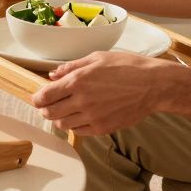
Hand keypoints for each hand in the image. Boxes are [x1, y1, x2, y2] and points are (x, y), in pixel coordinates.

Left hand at [32, 52, 173, 135]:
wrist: (153, 85)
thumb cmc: (127, 67)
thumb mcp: (97, 58)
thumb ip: (71, 67)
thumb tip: (53, 75)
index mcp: (78, 81)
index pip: (45, 96)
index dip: (37, 99)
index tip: (37, 98)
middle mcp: (82, 101)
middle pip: (50, 113)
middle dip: (45, 109)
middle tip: (47, 106)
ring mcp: (93, 116)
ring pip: (63, 125)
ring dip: (59, 119)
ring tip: (64, 111)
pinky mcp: (104, 128)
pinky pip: (79, 132)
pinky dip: (74, 126)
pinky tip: (79, 117)